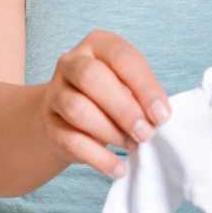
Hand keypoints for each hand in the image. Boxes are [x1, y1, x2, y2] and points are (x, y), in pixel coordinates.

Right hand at [39, 29, 171, 178]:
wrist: (70, 117)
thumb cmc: (111, 96)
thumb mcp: (129, 85)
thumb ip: (141, 95)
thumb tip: (157, 116)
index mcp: (98, 44)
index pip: (121, 57)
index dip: (144, 87)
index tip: (162, 115)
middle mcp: (71, 62)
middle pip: (91, 78)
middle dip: (124, 109)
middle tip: (146, 133)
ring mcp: (55, 91)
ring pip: (77, 109)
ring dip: (110, 132)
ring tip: (131, 145)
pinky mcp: (49, 123)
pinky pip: (70, 140)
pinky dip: (98, 158)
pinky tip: (117, 168)